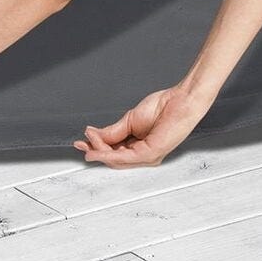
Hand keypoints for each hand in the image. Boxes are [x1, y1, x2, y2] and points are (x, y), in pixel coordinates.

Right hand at [76, 85, 203, 166]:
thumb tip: (95, 136)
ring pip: (117, 160)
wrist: (180, 101)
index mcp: (140, 148)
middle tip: (81, 143)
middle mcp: (144, 156)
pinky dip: (108, 154)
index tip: (83, 138)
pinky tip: (97, 149)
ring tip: (86, 141)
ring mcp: (148, 157)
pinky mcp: (151, 154)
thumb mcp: (130, 120)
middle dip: (95, 151)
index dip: (97, 147)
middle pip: (113, 159)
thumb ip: (113, 131)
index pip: (115, 152)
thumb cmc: (163, 108)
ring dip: (99, 151)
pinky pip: (125, 157)